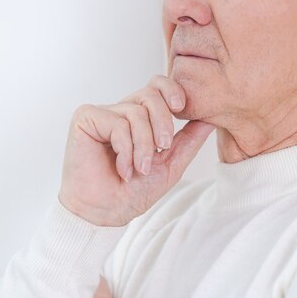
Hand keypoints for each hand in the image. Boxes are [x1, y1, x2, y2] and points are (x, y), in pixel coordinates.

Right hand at [59, 74, 214, 225]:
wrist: (107, 212)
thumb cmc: (134, 191)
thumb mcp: (171, 165)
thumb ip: (189, 140)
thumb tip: (210, 119)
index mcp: (140, 117)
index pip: (157, 85)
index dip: (172, 89)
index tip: (181, 108)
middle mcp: (121, 111)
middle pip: (150, 93)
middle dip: (163, 122)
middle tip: (163, 148)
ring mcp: (102, 113)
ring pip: (136, 112)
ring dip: (143, 146)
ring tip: (139, 169)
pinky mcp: (85, 118)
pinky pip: (117, 123)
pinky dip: (125, 150)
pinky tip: (122, 169)